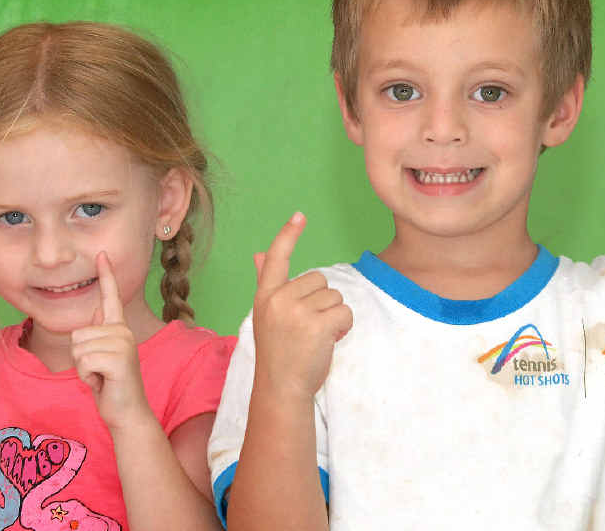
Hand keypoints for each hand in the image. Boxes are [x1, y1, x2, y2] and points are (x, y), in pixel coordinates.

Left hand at [71, 251, 148, 428]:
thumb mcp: (103, 355)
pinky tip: (102, 382)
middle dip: (80, 358)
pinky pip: (84, 361)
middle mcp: (123, 332)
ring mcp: (123, 344)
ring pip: (78, 347)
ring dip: (83, 368)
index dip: (106, 276)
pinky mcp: (119, 359)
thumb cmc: (112, 385)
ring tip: (101, 376)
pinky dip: (87, 377)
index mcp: (119, 328)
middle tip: (99, 371)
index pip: (111, 297)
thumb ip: (102, 331)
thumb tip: (98, 307)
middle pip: (78, 333)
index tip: (102, 254)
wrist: (127, 412)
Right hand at [252, 212, 352, 401]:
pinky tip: (329, 340)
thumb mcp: (266, 315)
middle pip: (320, 280)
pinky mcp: (316, 325)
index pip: (277, 258)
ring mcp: (296, 311)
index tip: (300, 215)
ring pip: (335, 296)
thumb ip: (266, 283)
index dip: (288, 235)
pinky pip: (344, 311)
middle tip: (308, 327)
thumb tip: (260, 254)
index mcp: (265, 295)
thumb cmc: (278, 352)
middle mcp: (278, 299)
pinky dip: (344, 325)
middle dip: (322, 301)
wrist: (281, 388)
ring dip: (334, 315)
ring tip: (317, 336)